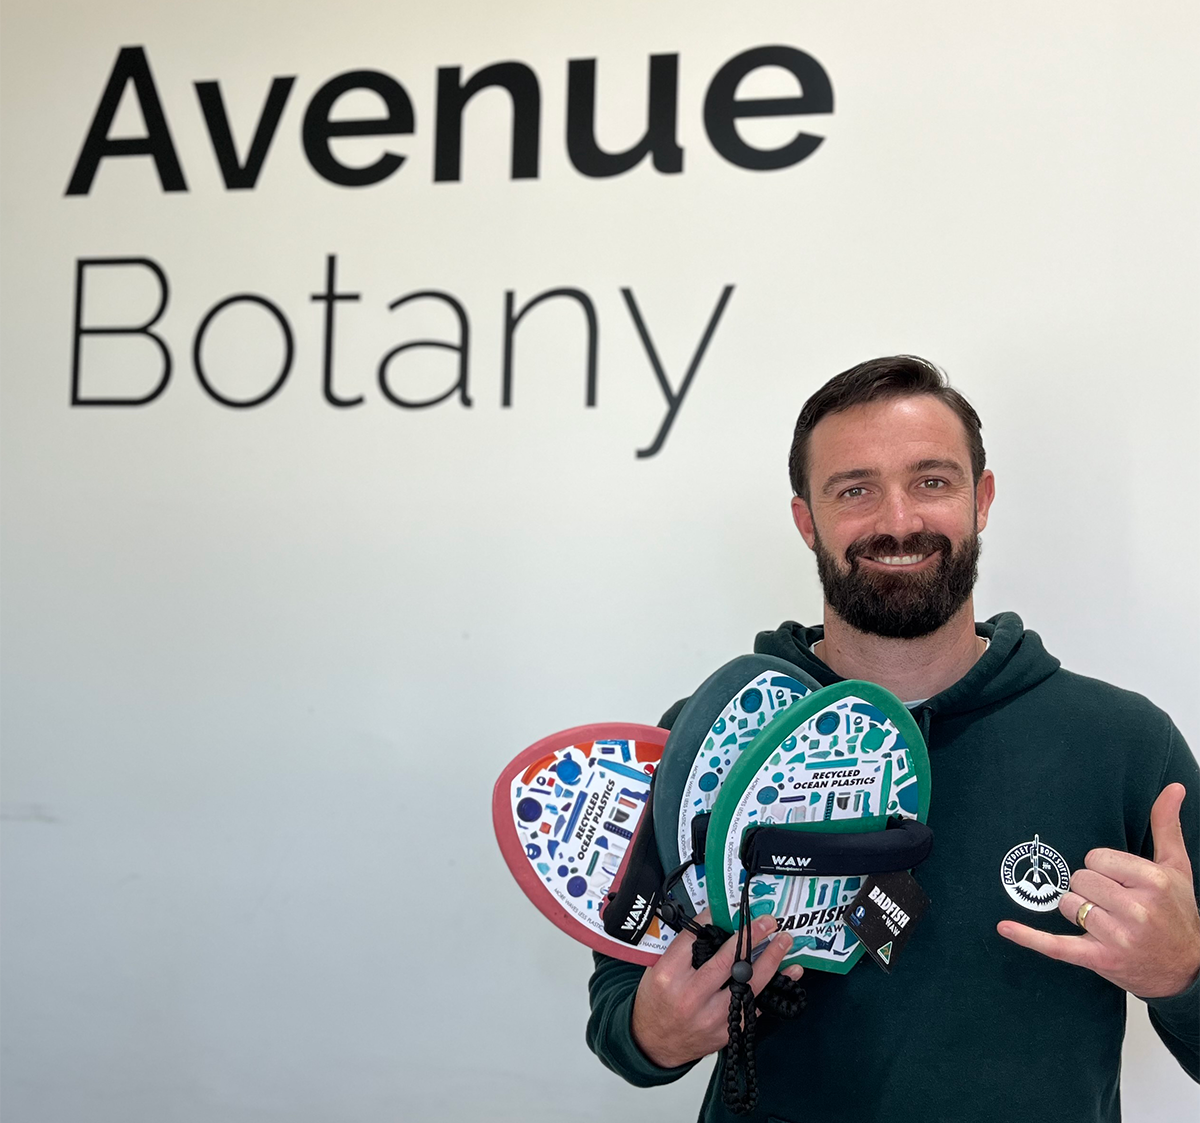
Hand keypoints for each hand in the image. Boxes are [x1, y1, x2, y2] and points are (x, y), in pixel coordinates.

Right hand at [631, 910, 798, 1067]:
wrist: (654, 1044)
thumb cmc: (657, 1002)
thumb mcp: (658, 969)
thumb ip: (683, 950)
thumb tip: (715, 924)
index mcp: (669, 976)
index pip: (695, 939)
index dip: (714, 919)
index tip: (730, 907)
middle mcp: (691, 996)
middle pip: (727, 961)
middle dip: (751, 937)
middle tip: (767, 921)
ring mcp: (712, 1016)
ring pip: (748, 983)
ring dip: (770, 959)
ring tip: (784, 940)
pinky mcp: (727, 1030)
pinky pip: (756, 1004)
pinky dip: (775, 986)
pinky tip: (789, 972)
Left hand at [997, 783, 1199, 997]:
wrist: (1187, 969)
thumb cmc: (1177, 913)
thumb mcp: (1177, 868)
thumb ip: (1166, 825)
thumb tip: (1173, 786)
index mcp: (1153, 881)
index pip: (1095, 857)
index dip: (1102, 867)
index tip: (1120, 880)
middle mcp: (1137, 909)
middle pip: (1079, 879)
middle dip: (1090, 888)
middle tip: (1115, 903)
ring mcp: (1118, 937)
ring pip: (1067, 904)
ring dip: (1078, 910)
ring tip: (1107, 921)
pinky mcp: (1101, 959)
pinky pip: (1056, 945)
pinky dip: (1029, 937)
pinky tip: (1005, 927)